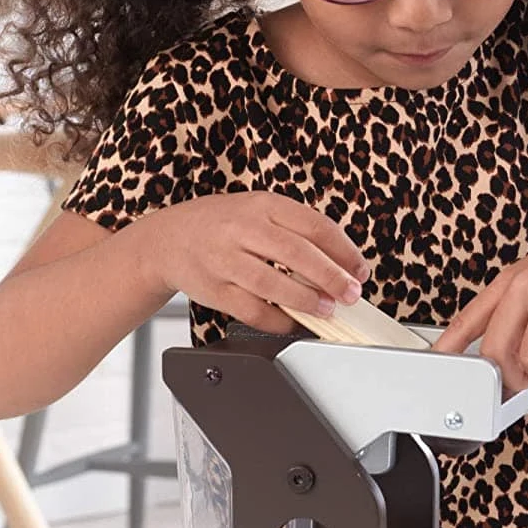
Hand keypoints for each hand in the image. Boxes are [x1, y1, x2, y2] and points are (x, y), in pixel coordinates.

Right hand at [142, 191, 369, 332]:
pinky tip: (294, 322)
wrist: (167, 240)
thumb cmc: (221, 226)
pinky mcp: (213, 290)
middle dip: (331, 277)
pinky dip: (278, 321)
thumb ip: (295, 231)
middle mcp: (242, 229)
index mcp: (262, 205)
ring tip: (327, 309)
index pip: (313, 225)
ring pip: (273, 284)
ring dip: (306, 300)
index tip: (360, 270)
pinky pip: (252, 310)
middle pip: (297, 253)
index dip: (344, 251)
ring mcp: (224, 260)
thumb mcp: (258, 212)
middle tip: (351, 294)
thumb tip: (340, 263)